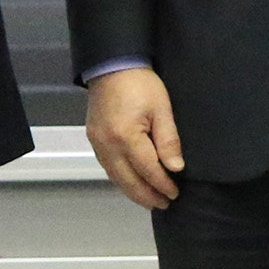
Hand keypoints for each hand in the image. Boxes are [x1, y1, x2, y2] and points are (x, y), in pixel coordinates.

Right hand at [86, 67, 183, 210]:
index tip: (174, 193)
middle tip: (164, 204)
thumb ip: (168, 140)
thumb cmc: (140, 83)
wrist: (112, 64)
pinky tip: (131, 183)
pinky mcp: (93, 139)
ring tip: (150, 200)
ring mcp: (98, 144)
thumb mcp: (162, 108)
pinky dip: (120, 180)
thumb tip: (175, 168)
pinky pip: (107, 167)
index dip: (162, 184)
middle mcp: (108, 145)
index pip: (148, 170)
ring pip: (116, 178)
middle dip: (147, 196)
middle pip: (129, 181)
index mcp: (126, 137)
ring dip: (133, 192)